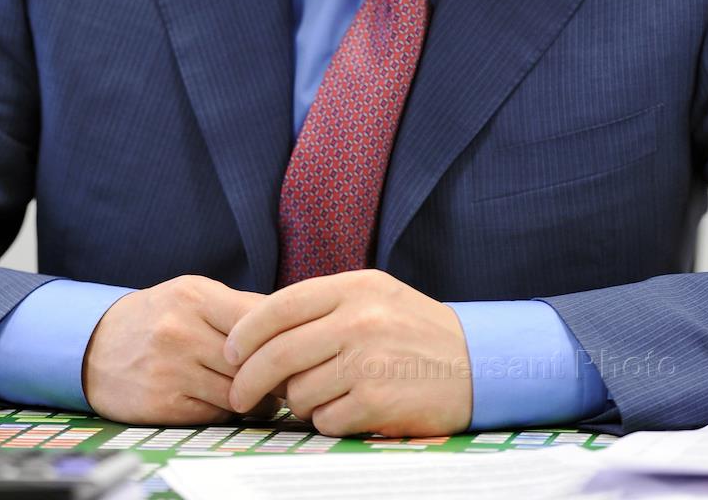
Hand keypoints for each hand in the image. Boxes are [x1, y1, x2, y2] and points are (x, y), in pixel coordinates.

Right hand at [82, 275, 285, 424]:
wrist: (94, 346)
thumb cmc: (157, 316)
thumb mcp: (192, 293)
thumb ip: (237, 306)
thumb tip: (290, 323)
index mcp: (195, 296)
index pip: (257, 317)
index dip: (282, 336)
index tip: (294, 345)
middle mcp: (181, 331)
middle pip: (251, 360)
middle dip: (275, 372)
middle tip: (290, 376)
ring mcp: (171, 370)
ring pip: (237, 392)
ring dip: (257, 398)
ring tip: (265, 393)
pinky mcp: (163, 404)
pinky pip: (215, 414)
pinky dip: (229, 411)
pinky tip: (231, 402)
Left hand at [223, 269, 471, 436]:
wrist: (477, 363)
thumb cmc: (413, 330)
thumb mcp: (373, 297)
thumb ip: (322, 307)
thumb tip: (257, 333)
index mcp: (354, 286)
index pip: (279, 306)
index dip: (245, 332)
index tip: (229, 352)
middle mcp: (359, 319)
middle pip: (278, 353)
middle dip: (249, 379)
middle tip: (239, 395)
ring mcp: (368, 360)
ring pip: (298, 391)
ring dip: (299, 401)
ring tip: (322, 394)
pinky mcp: (378, 400)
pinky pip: (325, 419)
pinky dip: (327, 420)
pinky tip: (347, 409)